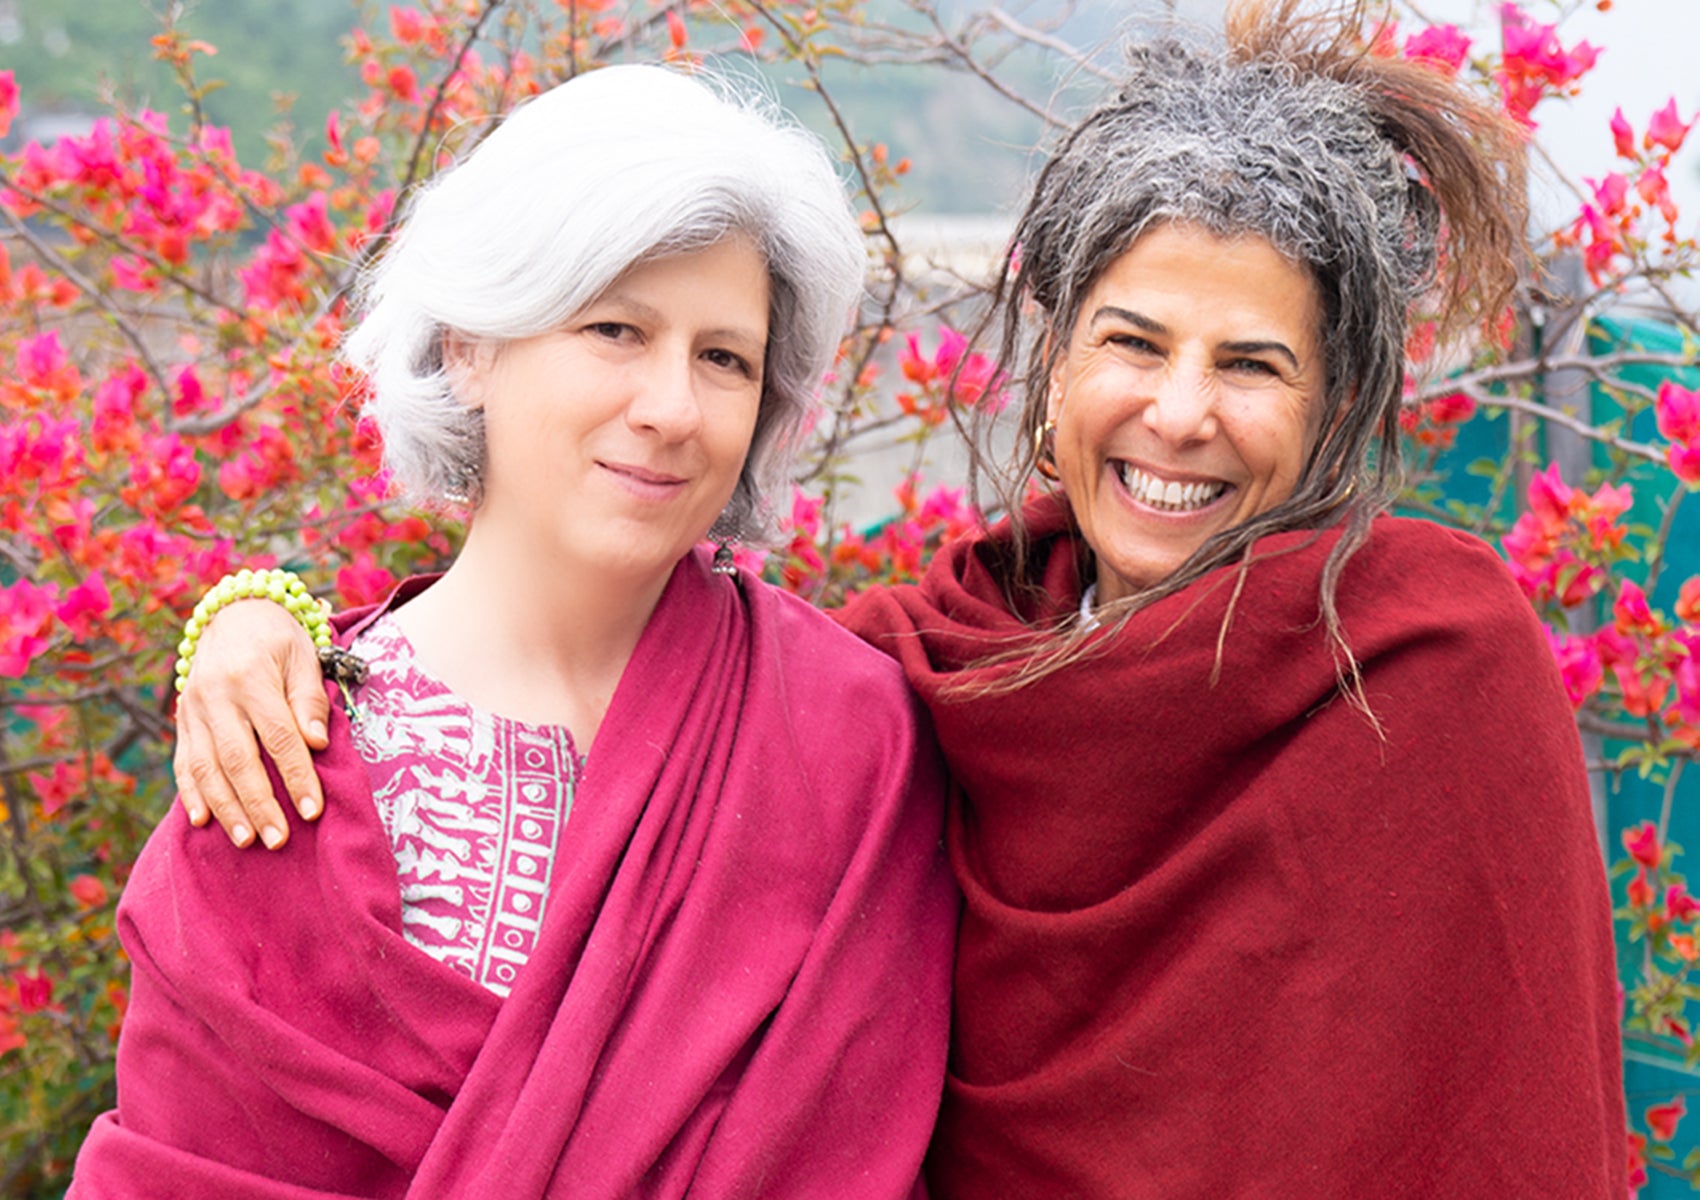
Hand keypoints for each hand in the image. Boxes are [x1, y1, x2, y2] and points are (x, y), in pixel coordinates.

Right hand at [172, 599, 330, 848]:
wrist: (234, 614)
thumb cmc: (279, 640)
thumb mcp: (304, 656)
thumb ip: (309, 698)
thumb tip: (316, 743)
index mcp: (251, 678)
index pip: (278, 736)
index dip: (296, 776)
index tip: (313, 810)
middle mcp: (216, 696)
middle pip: (237, 759)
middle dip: (258, 804)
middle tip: (278, 840)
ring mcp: (193, 709)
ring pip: (205, 767)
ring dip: (225, 808)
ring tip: (246, 840)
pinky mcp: (182, 719)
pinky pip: (183, 762)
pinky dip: (191, 794)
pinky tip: (203, 821)